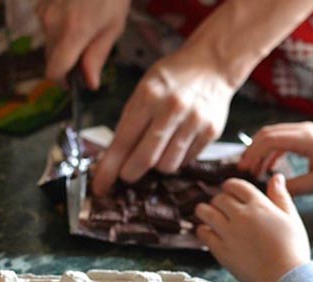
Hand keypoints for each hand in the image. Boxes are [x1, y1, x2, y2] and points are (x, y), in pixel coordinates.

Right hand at [38, 0, 129, 89]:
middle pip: (51, 58)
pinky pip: (47, 25)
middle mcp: (52, 24)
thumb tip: (90, 83)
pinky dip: (59, 27)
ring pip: (49, 41)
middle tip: (87, 52)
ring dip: (63, 43)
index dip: (63, 81)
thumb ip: (97, 56)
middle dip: (66, 61)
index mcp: (72, 33)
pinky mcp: (41, 3)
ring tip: (85, 26)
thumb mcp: (113, 26)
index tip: (74, 81)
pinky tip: (75, 13)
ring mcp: (43, 11)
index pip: (54, 71)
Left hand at [92, 45, 233, 195]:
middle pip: (145, 160)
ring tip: (157, 150)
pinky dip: (176, 159)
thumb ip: (129, 122)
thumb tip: (112, 161)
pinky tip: (176, 143)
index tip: (100, 187)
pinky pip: (186, 161)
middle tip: (127, 174)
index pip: (123, 142)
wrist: (212, 63)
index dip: (109, 169)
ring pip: (167, 166)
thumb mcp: (144, 89)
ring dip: (156, 166)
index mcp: (148, 96)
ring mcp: (194, 121)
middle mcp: (172, 109)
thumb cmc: (171, 78)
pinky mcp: (211, 132)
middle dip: (130, 174)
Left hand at [195, 175, 310, 281]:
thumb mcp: (291, 218)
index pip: (236, 185)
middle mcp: (241, 215)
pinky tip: (208, 233)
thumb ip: (281, 196)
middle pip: (219, 198)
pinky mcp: (221, 250)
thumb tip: (276, 177)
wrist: (285, 279)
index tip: (229, 191)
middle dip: (219, 200)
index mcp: (259, 205)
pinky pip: (203, 234)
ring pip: (205, 212)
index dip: (230, 186)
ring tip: (208, 215)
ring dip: (204, 211)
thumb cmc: (293, 250)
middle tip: (221, 207)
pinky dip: (203, 230)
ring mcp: (228, 233)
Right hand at [238, 122, 312, 195]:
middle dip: (252, 150)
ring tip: (253, 170)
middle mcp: (304, 129)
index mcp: (306, 139)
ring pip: (273, 134)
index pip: (269, 139)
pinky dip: (271, 150)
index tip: (242, 169)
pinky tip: (268, 167)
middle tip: (242, 170)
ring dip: (260, 150)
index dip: (252, 153)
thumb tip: (269, 191)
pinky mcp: (307, 135)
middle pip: (267, 133)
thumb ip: (293, 187)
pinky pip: (283, 139)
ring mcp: (306, 130)